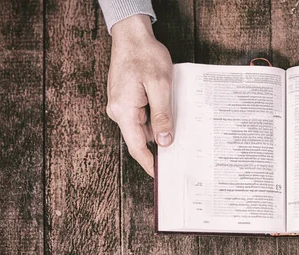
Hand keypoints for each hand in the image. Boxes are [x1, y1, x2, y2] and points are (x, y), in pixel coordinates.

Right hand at [105, 15, 174, 176]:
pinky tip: (169, 115)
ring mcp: (121, 105)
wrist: (132, 36)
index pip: (135, 146)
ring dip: (159, 130)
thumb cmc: (145, 56)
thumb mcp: (160, 86)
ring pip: (141, 126)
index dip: (149, 163)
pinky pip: (141, 115)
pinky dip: (155, 118)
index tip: (160, 176)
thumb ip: (162, 115)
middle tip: (180, 157)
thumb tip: (164, 142)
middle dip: (159, 147)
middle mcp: (118, 111)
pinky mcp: (126, 99)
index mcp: (124, 111)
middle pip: (139, 138)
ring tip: (179, 134)